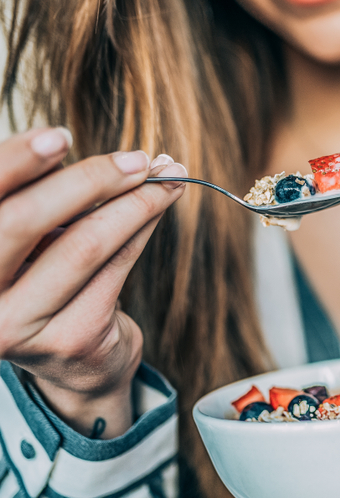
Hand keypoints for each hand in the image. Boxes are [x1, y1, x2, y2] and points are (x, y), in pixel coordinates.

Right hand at [0, 127, 185, 438]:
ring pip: (84, 244)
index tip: (60, 136)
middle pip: (23, 221)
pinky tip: (162, 203)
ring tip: (167, 175)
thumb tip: (63, 140)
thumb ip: (32, 195)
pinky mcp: (68, 338)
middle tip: (136, 158)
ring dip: (135, 202)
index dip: (14, 162)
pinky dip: (144, 227)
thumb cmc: (44, 277)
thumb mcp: (26, 235)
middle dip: (86, 180)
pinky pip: (116, 267)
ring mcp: (16, 324)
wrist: (74, 362)